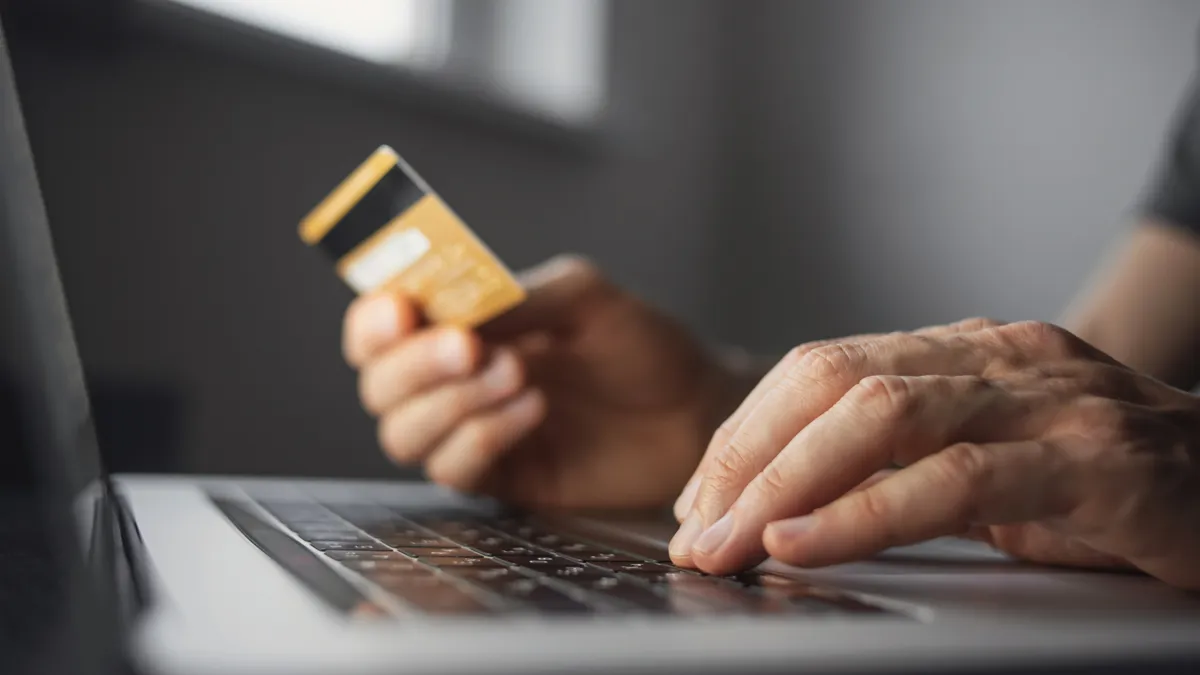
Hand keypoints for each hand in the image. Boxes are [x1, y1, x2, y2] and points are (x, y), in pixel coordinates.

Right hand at [343, 255, 742, 508]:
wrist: (692, 408)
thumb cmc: (639, 344)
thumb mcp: (581, 295)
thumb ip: (513, 297)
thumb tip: (449, 306)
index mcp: (461, 326)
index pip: (379, 328)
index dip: (374, 322)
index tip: (402, 311)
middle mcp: (454, 382)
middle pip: (378, 384)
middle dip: (414, 363)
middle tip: (469, 346)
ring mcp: (472, 433)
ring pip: (402, 433)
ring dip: (450, 402)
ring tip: (519, 375)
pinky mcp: (501, 479)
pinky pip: (452, 470)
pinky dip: (482, 437)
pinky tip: (532, 410)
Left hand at [669, 319, 1199, 589]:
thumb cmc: (1108, 482)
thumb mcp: (991, 464)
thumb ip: (904, 468)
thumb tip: (790, 505)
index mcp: (964, 351)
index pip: (823, 368)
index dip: (748, 431)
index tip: (699, 496)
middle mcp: (999, 357)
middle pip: (834, 381)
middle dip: (748, 457)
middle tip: (694, 529)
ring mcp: (1048, 399)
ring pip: (881, 415)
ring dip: (784, 484)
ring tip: (728, 542)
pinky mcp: (1094, 459)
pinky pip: (953, 480)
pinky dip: (864, 515)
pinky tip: (803, 543)